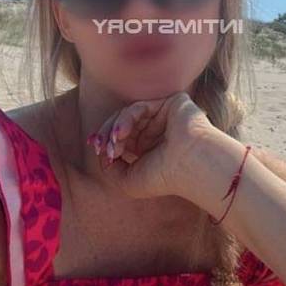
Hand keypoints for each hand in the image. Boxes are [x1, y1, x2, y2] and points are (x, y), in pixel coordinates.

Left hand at [87, 91, 211, 199]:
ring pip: (128, 114)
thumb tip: (102, 153)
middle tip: (98, 146)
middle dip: (107, 134)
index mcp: (149, 148)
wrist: (190, 167)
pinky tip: (121, 134)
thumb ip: (110, 169)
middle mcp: (156, 131)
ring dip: (115, 129)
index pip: (122, 138)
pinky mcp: (170, 103)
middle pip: (122, 124)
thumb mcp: (128, 181)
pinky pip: (139, 107)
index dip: (106, 140)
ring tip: (114, 145)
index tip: (95, 146)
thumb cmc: (164, 179)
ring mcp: (163, 116)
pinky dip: (125, 119)